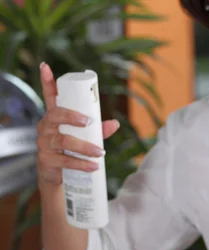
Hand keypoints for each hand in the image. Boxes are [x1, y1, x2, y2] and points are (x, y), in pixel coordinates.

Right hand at [36, 62, 119, 185]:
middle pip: (56, 115)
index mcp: (54, 117)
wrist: (57, 176)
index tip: (46, 66)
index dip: (47, 81)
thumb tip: (115, 123)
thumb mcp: (84, 137)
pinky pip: (64, 160)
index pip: (49, 97)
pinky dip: (81, 164)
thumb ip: (99, 130)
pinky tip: (93, 166)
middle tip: (90, 123)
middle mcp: (46, 126)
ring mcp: (44, 143)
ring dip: (84, 146)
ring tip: (101, 152)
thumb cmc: (70, 150)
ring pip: (64, 140)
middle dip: (72, 116)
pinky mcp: (47, 160)